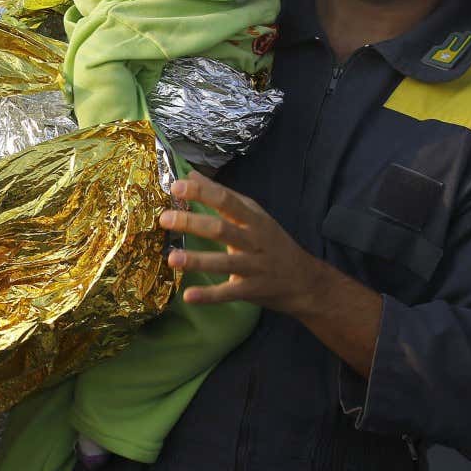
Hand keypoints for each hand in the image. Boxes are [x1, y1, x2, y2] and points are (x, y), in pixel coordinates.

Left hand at [158, 171, 331, 315]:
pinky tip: (188, 296)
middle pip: (222, 229)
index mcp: (253, 219)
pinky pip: (228, 293)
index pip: (227, 201)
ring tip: (172, 259)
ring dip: (198, 260)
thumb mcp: (255, 216)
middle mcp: (254, 240)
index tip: (177, 187)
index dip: (203, 192)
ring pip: (225, 262)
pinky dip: (209, 295)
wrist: (305, 281)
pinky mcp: (252, 290)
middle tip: (165, 219)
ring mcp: (255, 266)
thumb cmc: (273, 244)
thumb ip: (224, 196)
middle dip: (193, 223)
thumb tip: (192, 175)